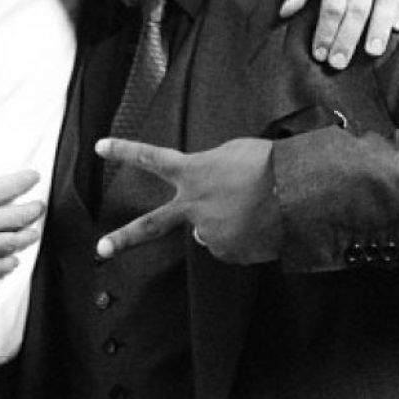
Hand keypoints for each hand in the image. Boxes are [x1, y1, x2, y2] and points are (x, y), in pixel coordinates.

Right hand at [0, 115, 44, 280]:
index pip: (14, 185)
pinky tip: (13, 263)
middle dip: (33, 210)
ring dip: (26, 237)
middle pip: (19, 216)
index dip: (27, 179)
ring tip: (33, 233)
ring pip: (11, 242)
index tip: (34, 176)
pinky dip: (6, 265)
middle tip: (40, 207)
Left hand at [94, 137, 278, 264]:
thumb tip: (208, 192)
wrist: (298, 193)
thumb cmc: (268, 164)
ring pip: (209, 231)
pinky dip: (244, 238)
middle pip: (151, 225)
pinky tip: (260, 225)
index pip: (151, 158)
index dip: (124, 151)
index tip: (100, 146)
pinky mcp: (230, 252)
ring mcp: (209, 232)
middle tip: (101, 248)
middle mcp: (193, 206)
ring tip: (254, 209)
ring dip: (226, 223)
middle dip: (123, 238)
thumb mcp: (231, 152)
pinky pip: (233, 246)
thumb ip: (208, 170)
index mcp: (193, 172)